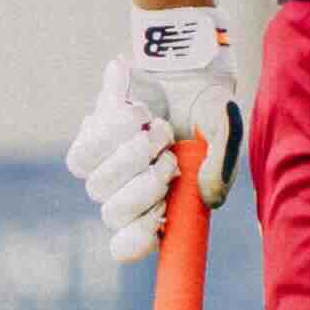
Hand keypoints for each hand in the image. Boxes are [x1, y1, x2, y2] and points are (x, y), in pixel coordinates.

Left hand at [60, 8, 242, 260]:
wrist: (181, 64)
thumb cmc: (204, 106)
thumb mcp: (224, 132)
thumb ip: (221, 167)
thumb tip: (209, 200)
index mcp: (160, 206)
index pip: (130, 244)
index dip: (135, 241)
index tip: (155, 223)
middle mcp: (127, 193)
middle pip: (114, 214)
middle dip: (144, 188)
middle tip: (169, 159)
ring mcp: (104, 170)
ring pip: (98, 185)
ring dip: (132, 155)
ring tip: (157, 130)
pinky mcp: (88, 144)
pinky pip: (86, 152)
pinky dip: (113, 132)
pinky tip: (137, 114)